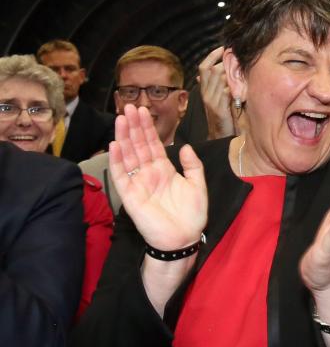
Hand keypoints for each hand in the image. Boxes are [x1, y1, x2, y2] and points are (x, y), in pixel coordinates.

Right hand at [109, 104, 207, 250]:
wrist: (184, 238)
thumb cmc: (192, 214)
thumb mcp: (198, 185)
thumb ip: (193, 165)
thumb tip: (185, 146)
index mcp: (164, 169)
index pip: (153, 144)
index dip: (147, 128)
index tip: (143, 110)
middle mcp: (149, 173)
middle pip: (138, 145)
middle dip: (134, 127)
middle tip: (129, 107)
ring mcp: (138, 182)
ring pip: (128, 156)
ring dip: (124, 137)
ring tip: (121, 119)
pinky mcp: (130, 195)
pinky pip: (121, 175)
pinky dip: (117, 160)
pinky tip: (115, 145)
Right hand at [197, 46, 236, 139]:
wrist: (219, 137)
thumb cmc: (223, 116)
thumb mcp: (219, 98)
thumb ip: (219, 84)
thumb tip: (218, 68)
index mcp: (204, 89)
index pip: (203, 67)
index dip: (212, 56)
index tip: (222, 47)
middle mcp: (206, 94)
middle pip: (211, 70)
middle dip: (224, 61)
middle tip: (236, 55)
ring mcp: (212, 101)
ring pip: (219, 78)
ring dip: (231, 71)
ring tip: (242, 66)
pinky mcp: (219, 109)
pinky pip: (225, 92)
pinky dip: (233, 86)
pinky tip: (242, 84)